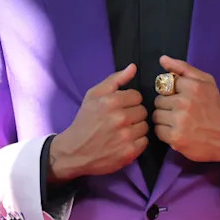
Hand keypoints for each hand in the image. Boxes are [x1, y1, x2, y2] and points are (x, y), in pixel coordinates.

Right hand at [49, 64, 147, 181]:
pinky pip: (145, 141)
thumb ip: (115, 79)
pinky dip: (137, 142)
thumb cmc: (85, 121)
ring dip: (136, 128)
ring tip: (122, 131)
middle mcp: (120, 118)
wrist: (74, 151)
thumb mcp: (93, 95)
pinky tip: (124, 142)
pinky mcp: (129, 152)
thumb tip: (133, 67)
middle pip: (143, 111)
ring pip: (145, 126)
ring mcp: (126, 136)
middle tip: (120, 121)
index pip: (137, 96)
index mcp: (111, 101)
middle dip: (133, 114)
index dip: (129, 101)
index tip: (120, 107)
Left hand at [152, 55, 219, 171]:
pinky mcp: (175, 138)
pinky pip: (158, 130)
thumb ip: (183, 68)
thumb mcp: (206, 82)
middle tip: (181, 112)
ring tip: (179, 122)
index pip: (165, 83)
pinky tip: (177, 132)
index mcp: (194, 86)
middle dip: (167, 105)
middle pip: (158, 100)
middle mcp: (185, 102)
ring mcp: (179, 121)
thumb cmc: (215, 109)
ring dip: (164, 119)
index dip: (171, 92)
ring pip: (156, 115)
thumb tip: (162, 59)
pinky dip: (165, 132)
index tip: (182, 98)